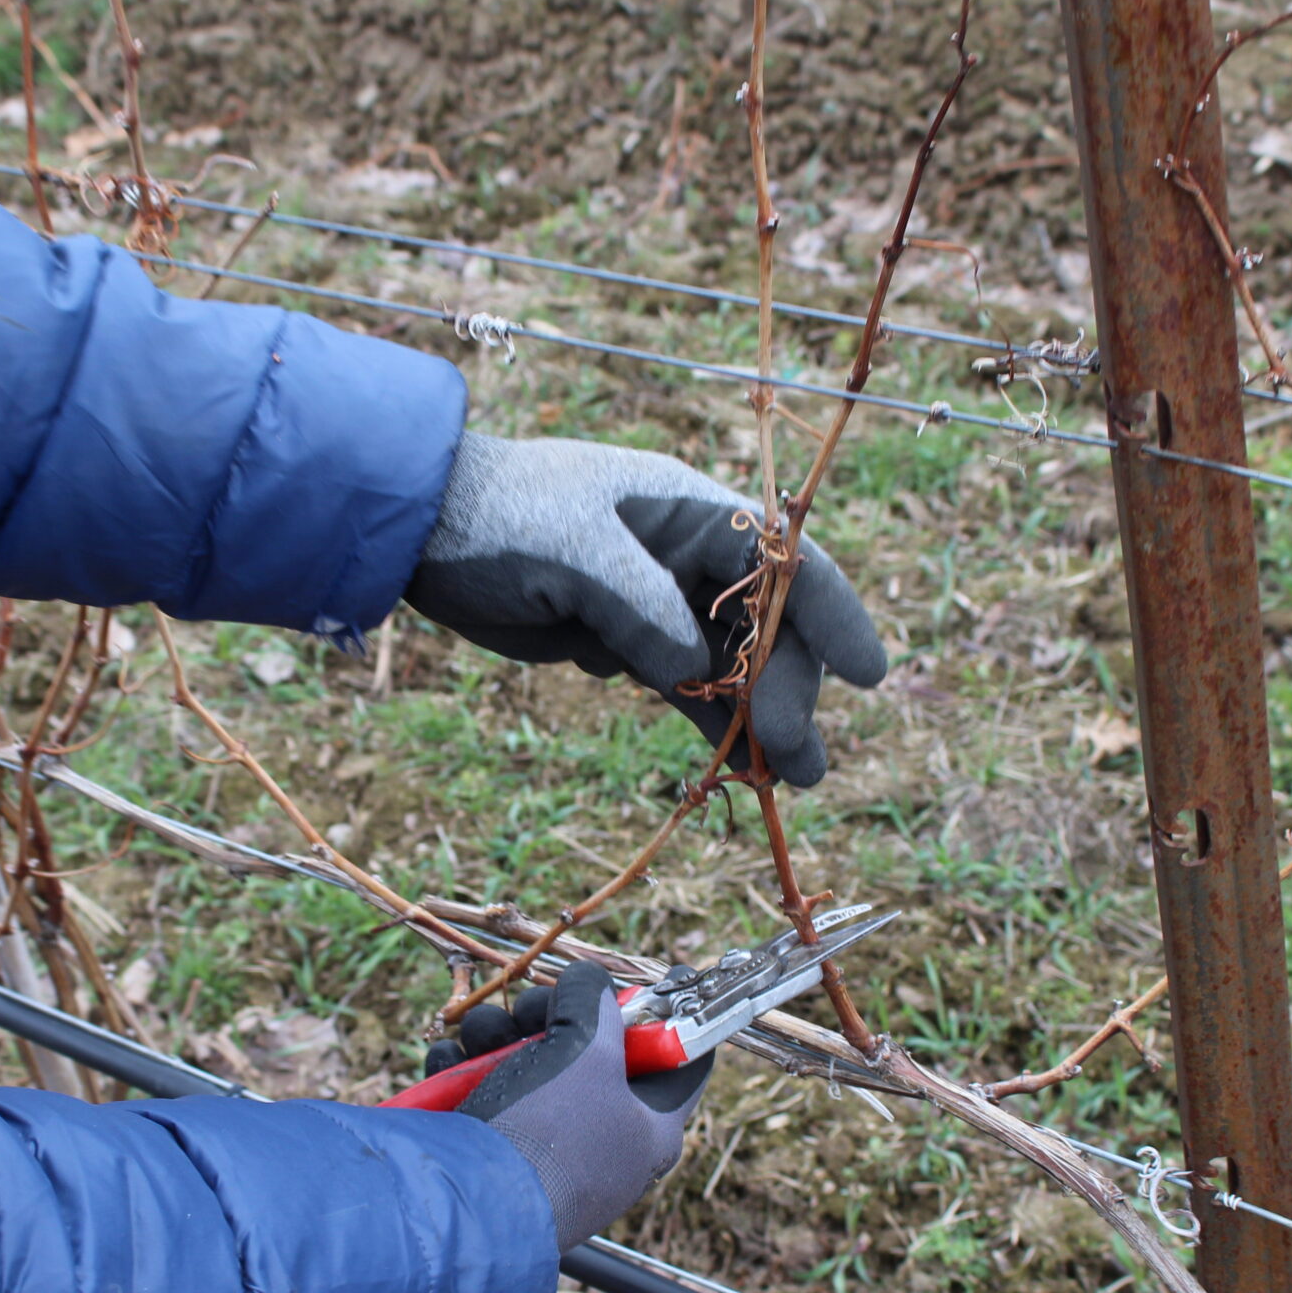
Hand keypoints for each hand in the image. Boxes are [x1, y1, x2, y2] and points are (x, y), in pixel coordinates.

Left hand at [406, 432, 886, 786]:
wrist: (423, 531)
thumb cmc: (501, 518)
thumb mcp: (576, 553)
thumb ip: (642, 611)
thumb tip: (693, 673)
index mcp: (689, 512)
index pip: (787, 559)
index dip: (833, 613)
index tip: (868, 674)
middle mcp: (685, 555)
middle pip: (765, 626)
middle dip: (789, 690)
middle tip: (797, 758)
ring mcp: (656, 600)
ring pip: (729, 665)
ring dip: (760, 720)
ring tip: (794, 780)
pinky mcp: (621, 640)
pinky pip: (682, 686)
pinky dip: (708, 723)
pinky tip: (736, 765)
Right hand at [424, 963, 711, 1252]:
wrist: (465, 1203)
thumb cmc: (548, 1129)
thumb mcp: (587, 1049)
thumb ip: (593, 1000)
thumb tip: (586, 981)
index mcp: (650, 1131)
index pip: (685, 1064)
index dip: (671, 1015)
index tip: (657, 980)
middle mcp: (604, 1146)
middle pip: (592, 1056)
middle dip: (556, 1019)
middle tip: (539, 1009)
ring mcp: (546, 1154)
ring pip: (529, 1067)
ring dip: (499, 1036)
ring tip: (484, 1035)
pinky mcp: (491, 1156)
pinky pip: (484, 1094)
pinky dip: (465, 1070)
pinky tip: (451, 1059)